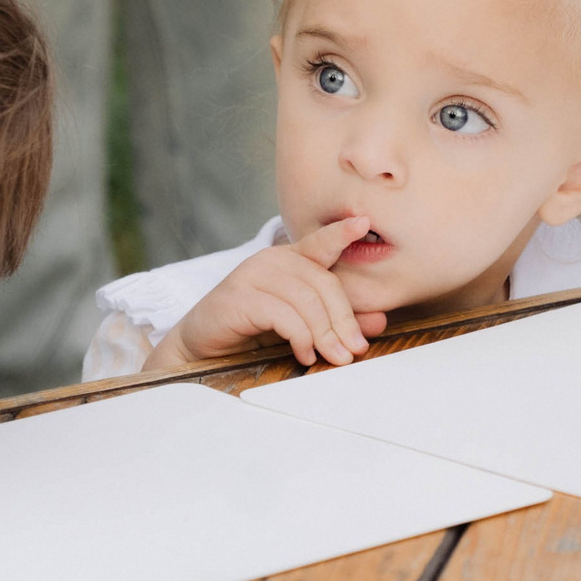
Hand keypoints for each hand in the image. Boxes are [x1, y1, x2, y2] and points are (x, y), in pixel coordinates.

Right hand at [152, 215, 390, 371]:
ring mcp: (252, 274)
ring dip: (324, 334)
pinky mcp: (238, 297)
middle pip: (323, 283)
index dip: (341, 232)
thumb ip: (337, 320)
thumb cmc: (252, 332)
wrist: (201, 347)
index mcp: (289, 260)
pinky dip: (299, 338)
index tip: (364, 222)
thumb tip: (379, 322)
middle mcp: (272, 260)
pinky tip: (304, 354)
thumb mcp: (301, 325)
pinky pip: (282, 315)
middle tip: (353, 351)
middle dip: (344, 321)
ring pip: (306, 300)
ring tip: (332, 357)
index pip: (320, 242)